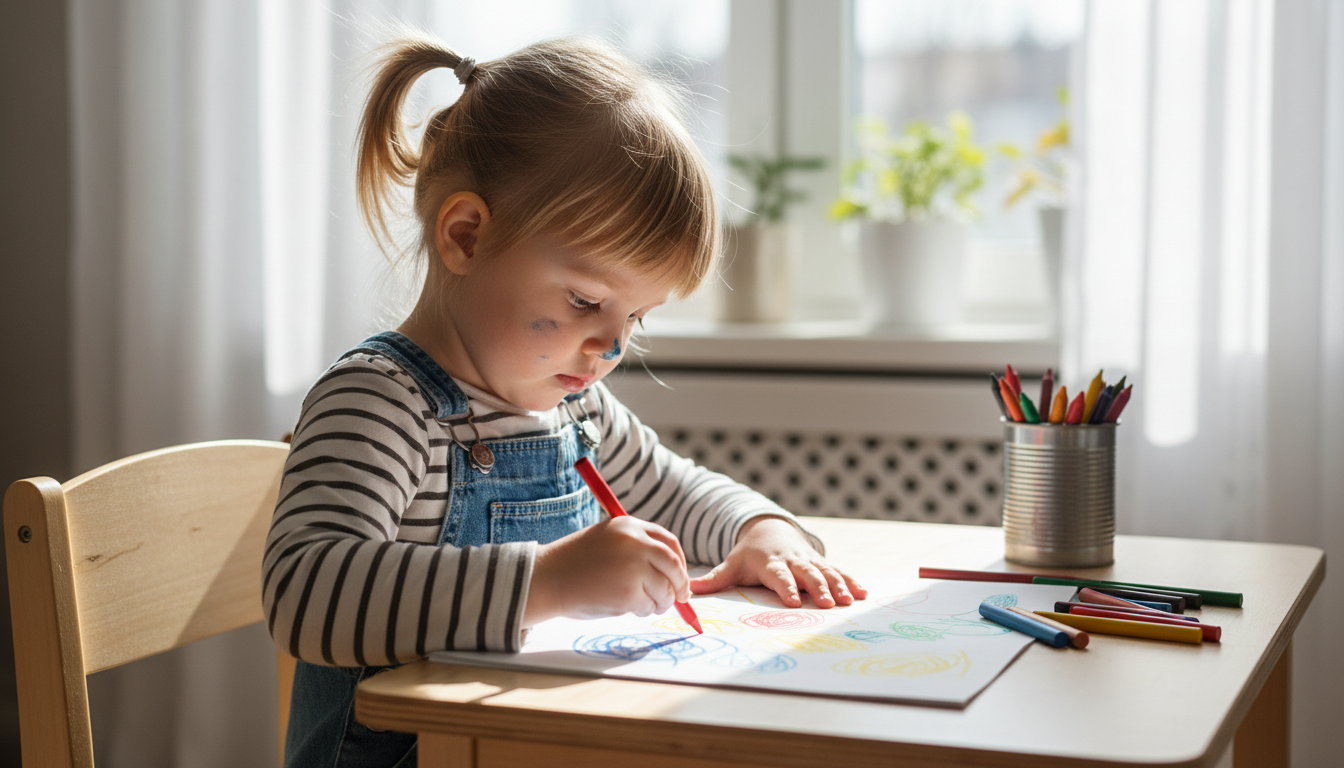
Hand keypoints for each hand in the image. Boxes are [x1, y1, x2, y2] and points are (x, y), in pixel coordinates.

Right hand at [523, 515, 690, 625]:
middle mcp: (635, 542)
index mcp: (629, 525)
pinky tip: (623, 607)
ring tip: (638, 604)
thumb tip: (671, 572)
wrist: (546, 578)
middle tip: (679, 599)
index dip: (679, 562)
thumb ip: (635, 547)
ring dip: (658, 602)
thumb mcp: (607, 540)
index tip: (680, 577)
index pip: (669, 542)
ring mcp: (633, 567)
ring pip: (665, 590)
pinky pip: (648, 606)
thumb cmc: (574, 563)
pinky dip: (642, 611)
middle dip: (680, 585)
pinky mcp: (629, 593)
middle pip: (674, 565)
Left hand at [689, 517, 867, 608]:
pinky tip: (864, 594)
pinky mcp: (822, 563)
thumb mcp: (732, 564)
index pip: (779, 576)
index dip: (786, 587)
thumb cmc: (750, 555)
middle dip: (819, 588)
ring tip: (850, 601)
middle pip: (808, 574)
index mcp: (770, 563)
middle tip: (829, 604)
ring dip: (839, 586)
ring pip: (827, 572)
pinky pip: (839, 571)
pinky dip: (852, 581)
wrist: (771, 531)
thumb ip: (714, 580)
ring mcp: (809, 561)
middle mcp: (793, 561)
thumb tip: (688, 590)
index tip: (793, 601)